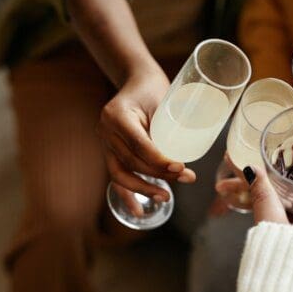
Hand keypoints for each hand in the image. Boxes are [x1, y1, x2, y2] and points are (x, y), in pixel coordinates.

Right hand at [97, 68, 195, 202]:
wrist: (137, 80)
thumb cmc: (155, 89)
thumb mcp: (163, 101)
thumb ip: (171, 127)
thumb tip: (188, 159)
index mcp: (116, 115)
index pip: (138, 144)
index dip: (159, 160)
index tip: (180, 167)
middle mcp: (106, 130)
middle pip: (131, 161)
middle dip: (159, 175)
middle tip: (185, 178)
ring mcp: (104, 142)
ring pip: (121, 173)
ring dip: (145, 187)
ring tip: (167, 196)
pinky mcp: (110, 151)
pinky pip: (117, 175)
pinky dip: (127, 194)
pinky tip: (138, 211)